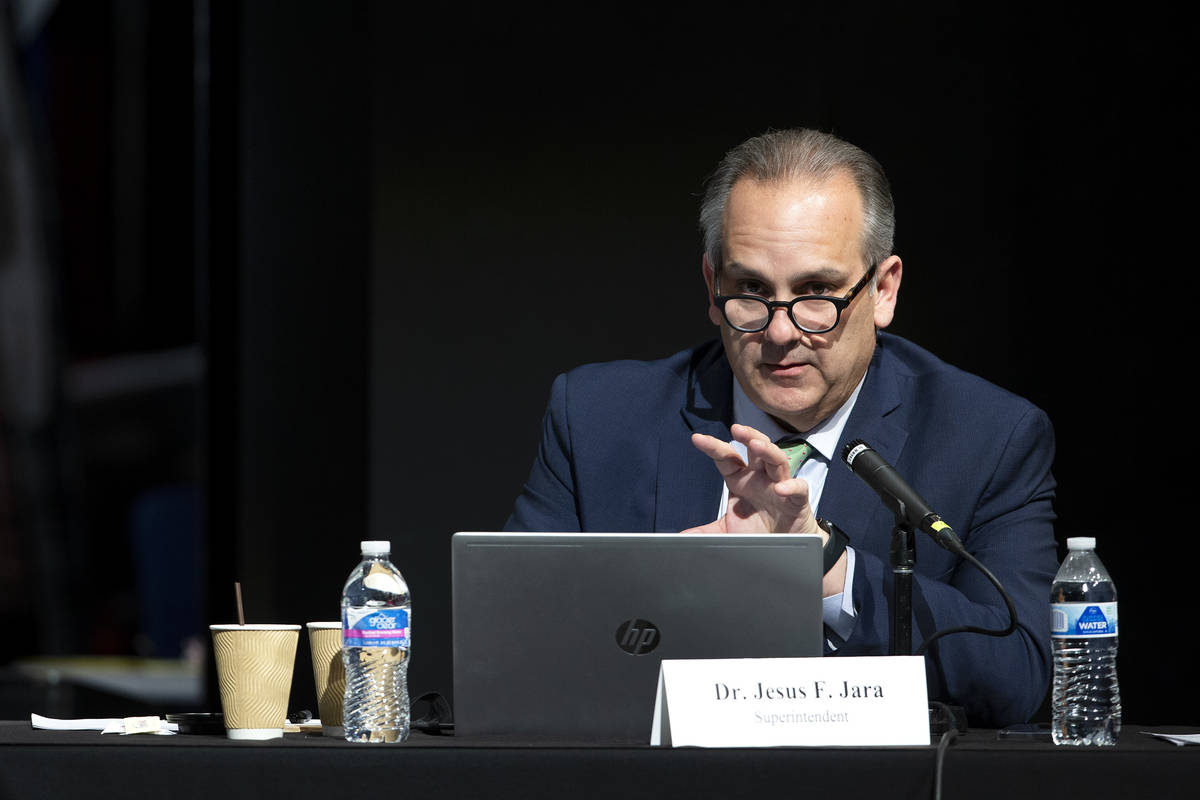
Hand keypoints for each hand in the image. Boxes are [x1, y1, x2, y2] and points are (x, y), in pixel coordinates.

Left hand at [682, 424, 823, 539]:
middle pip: (756, 449)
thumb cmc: (758, 531)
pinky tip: (781, 488)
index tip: (697, 438)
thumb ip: (707, 532)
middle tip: (736, 429)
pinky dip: (791, 486)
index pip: (727, 457)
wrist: (785, 546)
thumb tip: (683, 537)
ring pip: (777, 460)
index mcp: (741, 480)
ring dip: (768, 450)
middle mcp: (760, 478)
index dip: (713, 447)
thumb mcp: (728, 532)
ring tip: (756, 445)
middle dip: (747, 436)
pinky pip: (798, 488)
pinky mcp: (797, 501)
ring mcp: (779, 486)